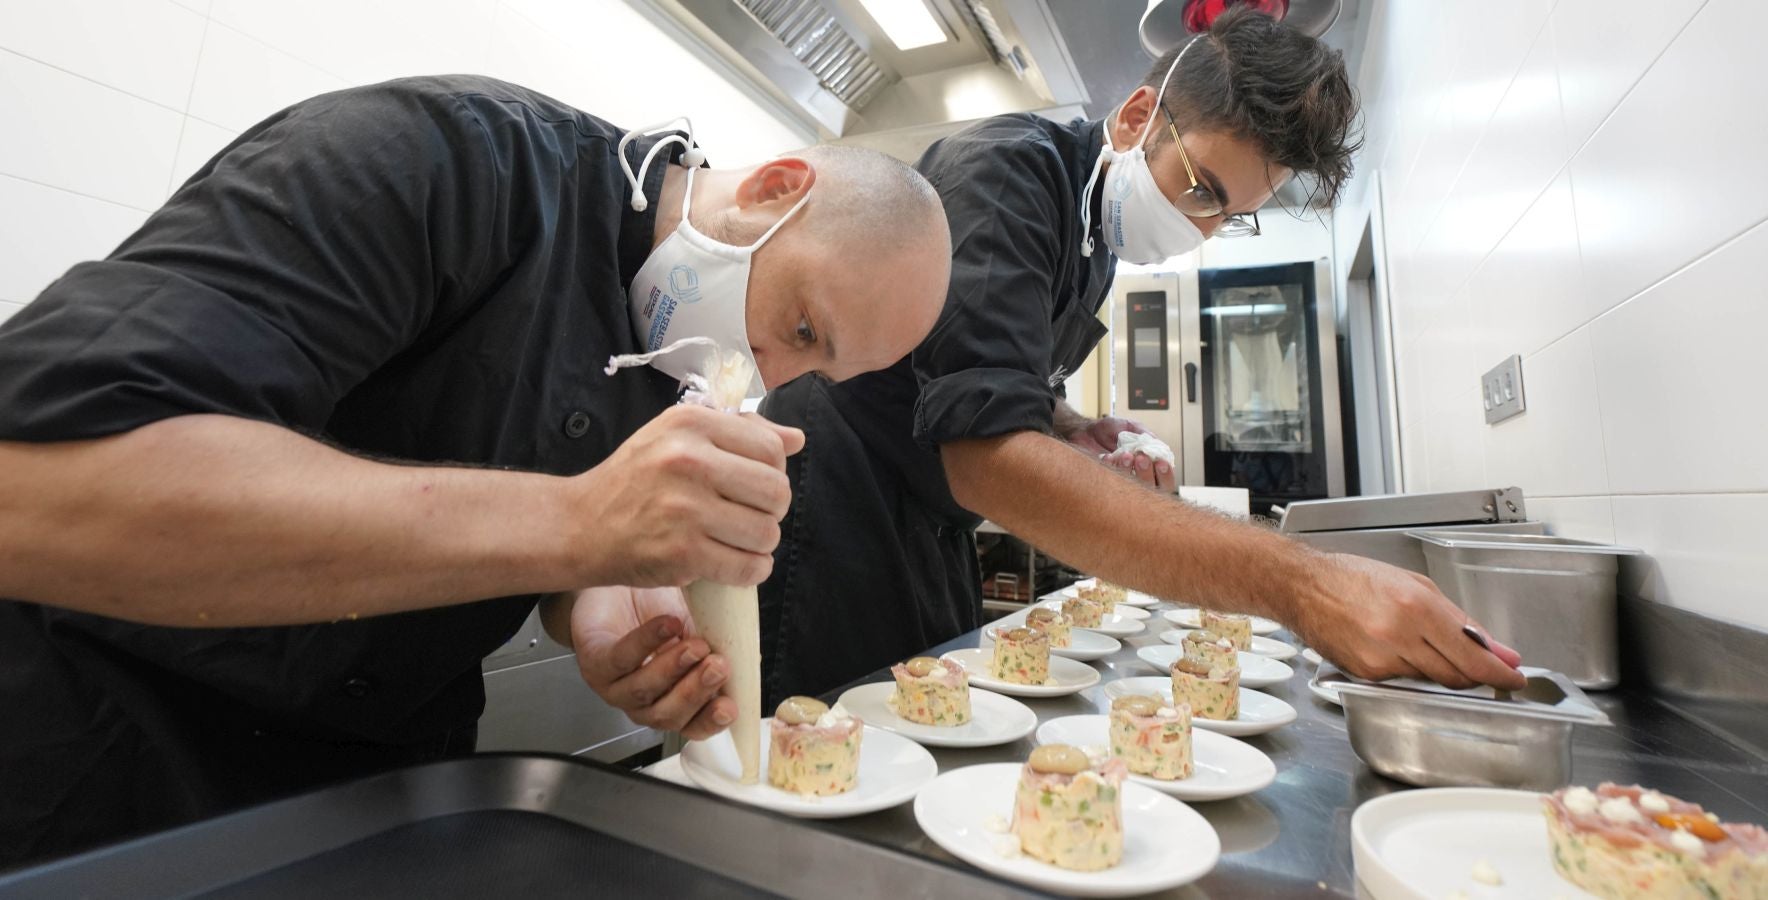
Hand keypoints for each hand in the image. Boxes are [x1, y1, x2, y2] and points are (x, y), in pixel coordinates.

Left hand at [566, 586, 734, 738]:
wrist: (620, 585)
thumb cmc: (661, 611)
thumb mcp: (700, 627)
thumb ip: (721, 646)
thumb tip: (749, 657)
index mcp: (675, 699)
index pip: (695, 725)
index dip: (712, 721)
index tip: (730, 707)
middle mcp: (645, 701)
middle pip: (669, 715)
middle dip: (697, 692)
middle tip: (719, 666)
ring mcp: (617, 687)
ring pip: (644, 692)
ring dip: (673, 669)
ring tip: (695, 644)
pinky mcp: (595, 663)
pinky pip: (621, 660)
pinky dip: (646, 643)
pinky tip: (667, 625)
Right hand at [569, 405, 804, 586]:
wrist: (580, 525)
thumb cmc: (634, 480)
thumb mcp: (677, 436)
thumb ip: (739, 432)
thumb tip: (796, 438)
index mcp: (690, 424)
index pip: (771, 449)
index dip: (774, 472)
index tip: (754, 486)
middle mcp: (689, 461)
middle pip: (777, 491)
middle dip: (773, 511)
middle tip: (749, 516)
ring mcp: (685, 508)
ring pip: (767, 532)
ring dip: (761, 544)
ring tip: (738, 540)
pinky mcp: (682, 552)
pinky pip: (747, 567)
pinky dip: (750, 571)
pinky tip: (734, 563)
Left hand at [1063, 415, 1172, 489]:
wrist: (1085, 431)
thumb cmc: (1109, 430)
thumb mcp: (1130, 426)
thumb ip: (1145, 434)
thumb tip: (1158, 445)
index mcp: (1149, 465)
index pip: (1165, 479)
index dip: (1166, 474)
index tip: (1160, 462)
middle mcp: (1137, 477)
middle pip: (1152, 491)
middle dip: (1147, 474)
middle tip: (1140, 458)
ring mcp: (1121, 483)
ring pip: (1131, 490)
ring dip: (1128, 471)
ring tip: (1123, 454)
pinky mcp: (1104, 484)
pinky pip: (1110, 484)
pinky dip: (1111, 469)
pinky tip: (1107, 456)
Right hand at [1293, 554, 1525, 689]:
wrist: (1303, 587)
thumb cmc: (1356, 578)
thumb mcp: (1416, 585)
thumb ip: (1459, 620)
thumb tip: (1497, 650)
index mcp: (1416, 608)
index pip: (1471, 656)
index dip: (1499, 673)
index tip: (1514, 678)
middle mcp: (1399, 637)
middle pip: (1456, 675)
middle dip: (1476, 675)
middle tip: (1487, 668)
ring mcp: (1380, 660)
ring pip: (1431, 680)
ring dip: (1442, 668)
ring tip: (1427, 644)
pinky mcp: (1366, 675)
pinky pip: (1404, 680)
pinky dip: (1412, 669)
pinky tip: (1399, 648)